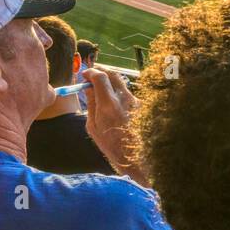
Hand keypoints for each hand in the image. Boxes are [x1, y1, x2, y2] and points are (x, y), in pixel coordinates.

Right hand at [83, 67, 144, 183]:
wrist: (137, 157)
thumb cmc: (111, 145)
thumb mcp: (93, 127)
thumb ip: (91, 104)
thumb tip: (89, 88)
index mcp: (109, 104)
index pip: (100, 77)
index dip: (91, 72)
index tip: (85, 74)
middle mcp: (125, 99)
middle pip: (113, 75)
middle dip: (102, 72)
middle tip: (93, 75)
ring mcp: (136, 101)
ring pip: (122, 85)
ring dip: (111, 84)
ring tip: (103, 92)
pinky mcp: (143, 106)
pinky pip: (129, 95)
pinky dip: (120, 95)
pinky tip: (116, 106)